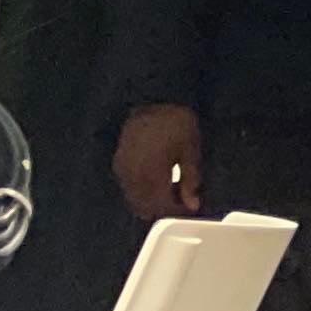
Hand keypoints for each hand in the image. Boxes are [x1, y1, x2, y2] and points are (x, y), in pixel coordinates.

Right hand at [115, 104, 204, 222]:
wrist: (152, 99)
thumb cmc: (176, 122)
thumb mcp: (190, 149)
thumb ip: (191, 179)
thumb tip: (192, 203)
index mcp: (151, 175)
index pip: (161, 207)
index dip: (177, 211)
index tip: (192, 207)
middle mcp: (132, 178)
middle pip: (144, 209)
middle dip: (164, 210)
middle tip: (183, 200)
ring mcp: (122, 171)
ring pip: (134, 201)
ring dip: (152, 203)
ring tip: (173, 190)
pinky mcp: (118, 164)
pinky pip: (129, 189)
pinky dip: (143, 193)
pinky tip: (159, 181)